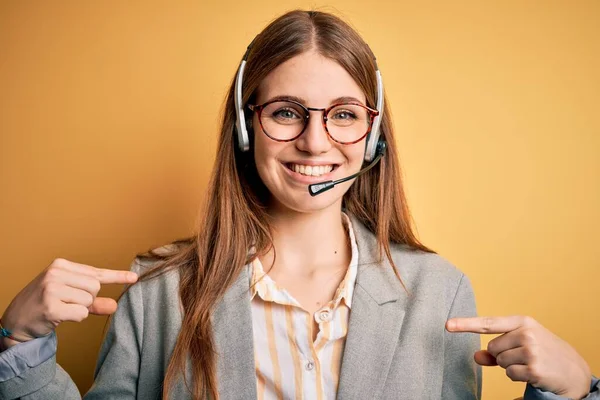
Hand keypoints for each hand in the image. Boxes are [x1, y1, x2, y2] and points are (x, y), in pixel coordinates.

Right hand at [1, 258, 136, 348]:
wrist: (14, 323)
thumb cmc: (43, 306)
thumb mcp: (68, 297)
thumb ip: (93, 301)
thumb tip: (114, 306)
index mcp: (60, 265)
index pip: (96, 272)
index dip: (117, 277)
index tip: (134, 278)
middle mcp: (56, 273)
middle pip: (95, 287)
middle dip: (88, 299)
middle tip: (68, 303)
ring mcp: (52, 289)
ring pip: (89, 300)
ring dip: (80, 310)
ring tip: (61, 309)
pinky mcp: (51, 306)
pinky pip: (81, 313)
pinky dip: (75, 318)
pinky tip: (58, 316)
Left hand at [446, 316, 591, 399]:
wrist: (574, 370)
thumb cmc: (544, 353)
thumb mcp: (522, 344)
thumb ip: (496, 349)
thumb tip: (476, 356)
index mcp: (522, 322)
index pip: (488, 323)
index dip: (466, 324)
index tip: (447, 325)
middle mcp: (526, 333)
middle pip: (493, 347)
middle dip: (503, 355)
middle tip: (524, 356)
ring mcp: (531, 350)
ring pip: (500, 361)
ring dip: (510, 366)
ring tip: (530, 363)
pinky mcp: (533, 368)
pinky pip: (509, 374)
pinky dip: (517, 376)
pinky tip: (533, 373)